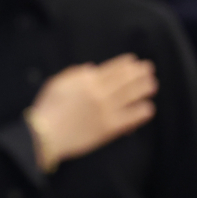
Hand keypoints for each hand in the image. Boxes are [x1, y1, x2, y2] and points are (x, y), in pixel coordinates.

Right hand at [26, 54, 157, 170]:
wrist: (44, 136)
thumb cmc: (47, 109)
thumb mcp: (56, 84)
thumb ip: (74, 73)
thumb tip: (92, 68)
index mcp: (86, 81)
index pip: (113, 68)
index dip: (127, 63)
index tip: (134, 61)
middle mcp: (100, 92)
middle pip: (127, 78)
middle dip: (140, 72)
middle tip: (148, 69)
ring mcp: (107, 110)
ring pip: (134, 94)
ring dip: (145, 87)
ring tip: (152, 85)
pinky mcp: (110, 127)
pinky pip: (134, 117)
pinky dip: (143, 111)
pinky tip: (147, 108)